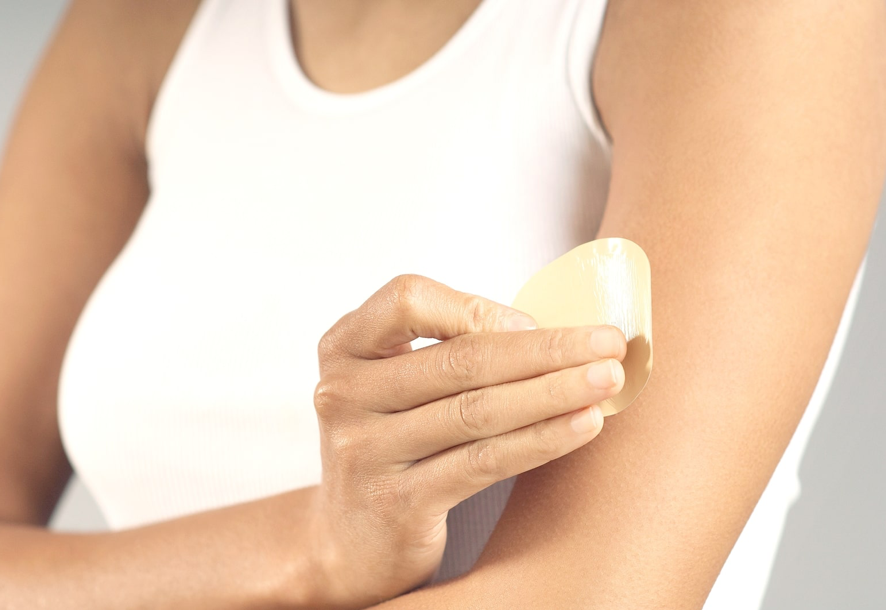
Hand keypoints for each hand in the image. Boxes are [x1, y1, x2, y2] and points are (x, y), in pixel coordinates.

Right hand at [308, 274, 625, 607]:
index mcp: (344, 347)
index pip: (407, 300)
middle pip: (458, 359)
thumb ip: (450, 350)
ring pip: (477, 411)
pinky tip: (582, 424)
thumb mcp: (397, 385)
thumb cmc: (393, 442)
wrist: (350, 539)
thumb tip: (554, 333)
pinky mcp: (397, 502)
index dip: (476, 307)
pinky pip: (484, 461)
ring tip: (607, 380)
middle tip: (609, 342)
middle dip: (546, 349)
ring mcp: (364, 450)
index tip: (532, 321)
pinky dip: (541, 439)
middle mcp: (343, 393)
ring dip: (554, 392)